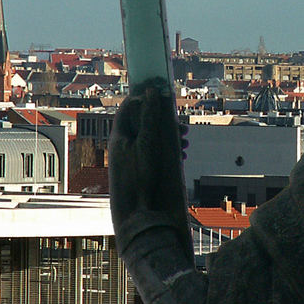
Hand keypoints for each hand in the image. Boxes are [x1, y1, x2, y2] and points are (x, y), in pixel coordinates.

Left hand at [108, 79, 191, 250]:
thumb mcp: (147, 143)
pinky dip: (166, 152)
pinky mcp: (139, 168)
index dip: (144, 99)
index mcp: (119, 135)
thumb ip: (149, 117)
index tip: (162, 97)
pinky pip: (153, 153)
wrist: (134, 211)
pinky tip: (180, 157)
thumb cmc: (137, 176)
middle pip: (142, 123)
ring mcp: (131, 157)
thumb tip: (151, 91)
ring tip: (184, 143)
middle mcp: (123, 144)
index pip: (128, 108)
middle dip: (163, 123)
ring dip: (168, 138)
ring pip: (151, 139)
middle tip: (181, 127)